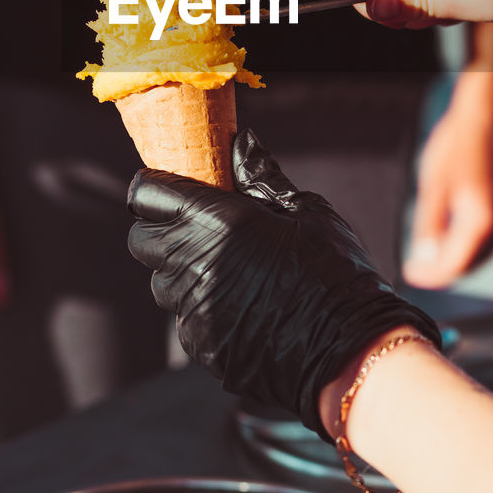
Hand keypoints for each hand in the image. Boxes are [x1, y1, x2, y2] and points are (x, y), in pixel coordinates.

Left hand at [127, 129, 440, 433]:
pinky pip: (183, 318)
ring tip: (226, 268)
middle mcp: (193, 263)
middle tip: (198, 226)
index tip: (175, 187)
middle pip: (141, 238)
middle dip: (161, 228)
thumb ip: (261, 176)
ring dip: (180, 270)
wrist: (350, 350)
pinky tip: (241, 305)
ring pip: (160, 281)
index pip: (146, 194)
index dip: (155, 187)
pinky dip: (201, 308)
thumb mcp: (305, 211)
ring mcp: (192, 309)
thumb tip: (241, 142)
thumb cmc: (336, 272)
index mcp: (215, 221)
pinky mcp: (199, 345)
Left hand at [406, 69, 492, 287]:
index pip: (455, 265)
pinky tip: (457, 230)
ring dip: (463, 256)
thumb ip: (429, 226)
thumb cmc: (458, 142)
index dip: (430, 276)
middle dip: (447, 270)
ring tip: (434, 251)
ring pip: (488, 249)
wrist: (491, 111)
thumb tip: (424, 259)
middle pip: (475, 263)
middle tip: (420, 267)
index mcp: (481, 219)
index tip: (410, 274)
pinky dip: (477, 240)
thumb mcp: (433, 185)